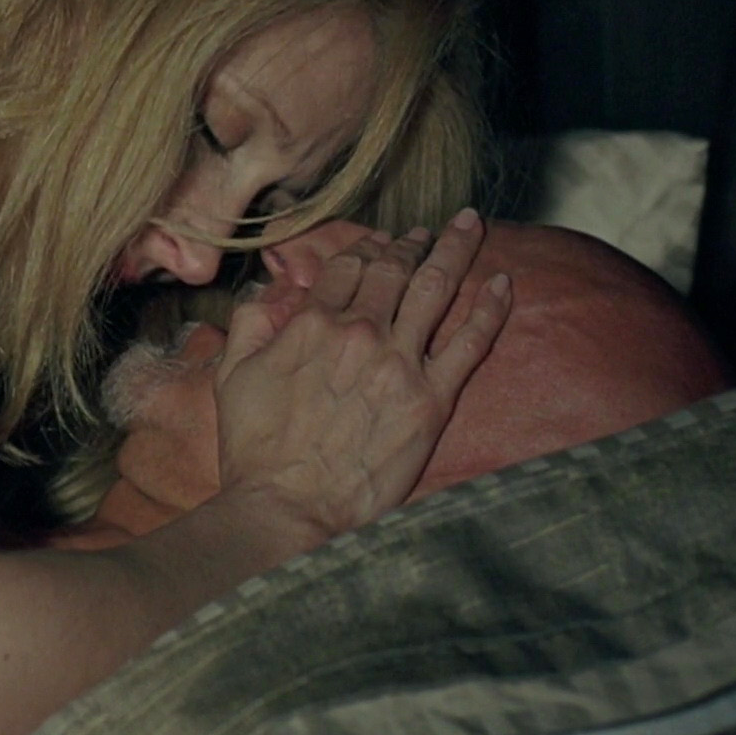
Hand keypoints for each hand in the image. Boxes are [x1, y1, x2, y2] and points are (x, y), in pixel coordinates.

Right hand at [212, 208, 509, 536]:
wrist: (289, 508)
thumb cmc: (256, 452)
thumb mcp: (232, 377)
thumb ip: (249, 325)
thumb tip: (269, 292)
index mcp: (313, 323)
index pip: (348, 265)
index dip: (367, 246)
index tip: (381, 241)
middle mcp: (360, 332)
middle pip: (394, 269)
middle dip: (412, 242)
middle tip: (426, 230)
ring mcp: (400, 363)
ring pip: (435, 289)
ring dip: (455, 251)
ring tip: (471, 226)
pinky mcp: (432, 400)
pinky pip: (471, 342)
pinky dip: (490, 308)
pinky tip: (503, 281)